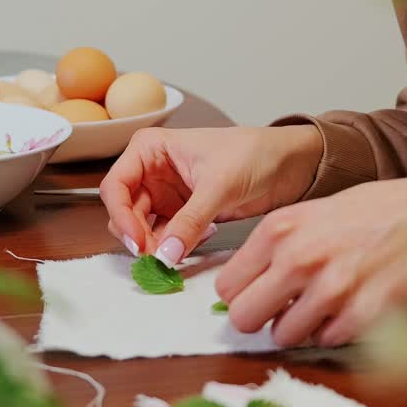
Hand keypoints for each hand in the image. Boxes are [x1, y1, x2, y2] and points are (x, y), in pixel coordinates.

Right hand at [100, 125, 323, 265]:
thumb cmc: (254, 153)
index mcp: (150, 149)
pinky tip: (194, 244)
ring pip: (144, 228)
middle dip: (138, 236)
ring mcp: (167, 194)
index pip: (116, 186)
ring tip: (178, 254)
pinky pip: (167, 237)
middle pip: (126, 212)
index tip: (138, 242)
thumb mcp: (218, 186)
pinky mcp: (184, 214)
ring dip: (156, 246)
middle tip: (159, 257)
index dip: (121, 216)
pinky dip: (174, 247)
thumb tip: (165, 255)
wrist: (290, 163)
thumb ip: (189, 221)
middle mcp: (152, 171)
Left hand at [216, 177, 406, 346]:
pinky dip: (337, 331)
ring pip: (284, 337)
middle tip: (285, 310)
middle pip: (244, 317)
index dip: (244, 293)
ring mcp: (332, 287)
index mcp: (282, 227)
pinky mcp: (364, 311)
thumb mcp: (322, 209)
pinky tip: (355, 307)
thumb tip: (251, 281)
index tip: (261, 293)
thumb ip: (283, 242)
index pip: (228, 284)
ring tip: (327, 305)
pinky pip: (327, 341)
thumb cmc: (385, 208)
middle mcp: (299, 256)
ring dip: (301, 328)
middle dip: (263, 318)